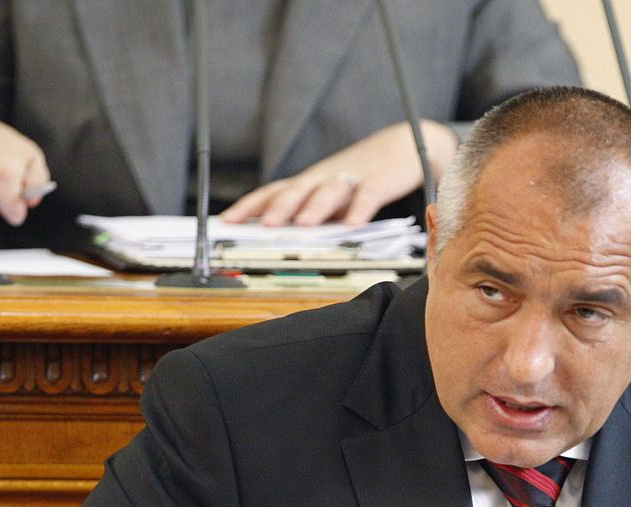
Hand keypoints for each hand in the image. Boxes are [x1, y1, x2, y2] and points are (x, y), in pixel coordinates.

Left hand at [220, 120, 457, 227]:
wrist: (403, 144)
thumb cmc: (363, 174)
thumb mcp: (332, 193)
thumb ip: (311, 210)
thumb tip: (281, 237)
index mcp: (311, 182)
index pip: (274, 191)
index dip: (250, 205)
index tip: (227, 221)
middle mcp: (325, 178)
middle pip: (297, 190)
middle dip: (279, 208)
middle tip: (265, 226)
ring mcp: (353, 178)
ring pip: (329, 192)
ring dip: (315, 208)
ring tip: (304, 225)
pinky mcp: (380, 181)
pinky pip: (369, 195)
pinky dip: (361, 209)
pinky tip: (353, 224)